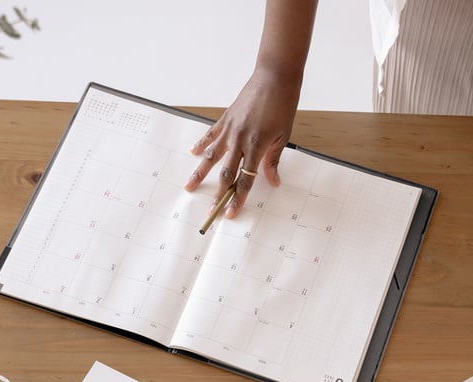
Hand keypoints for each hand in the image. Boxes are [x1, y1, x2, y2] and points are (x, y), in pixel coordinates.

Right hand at [185, 70, 300, 217]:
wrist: (274, 78)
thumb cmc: (282, 105)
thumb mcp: (283, 136)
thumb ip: (273, 160)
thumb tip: (272, 182)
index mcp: (256, 146)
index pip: (245, 180)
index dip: (237, 199)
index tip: (231, 213)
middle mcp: (240, 139)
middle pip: (226, 173)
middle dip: (218, 194)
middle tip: (210, 210)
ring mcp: (230, 129)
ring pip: (211, 156)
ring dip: (199, 173)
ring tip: (189, 187)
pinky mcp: (225, 118)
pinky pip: (210, 135)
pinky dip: (201, 145)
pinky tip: (192, 153)